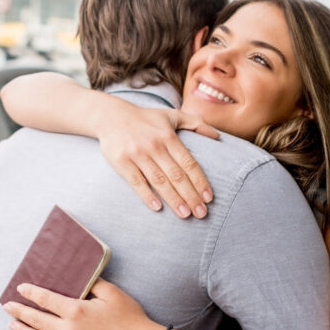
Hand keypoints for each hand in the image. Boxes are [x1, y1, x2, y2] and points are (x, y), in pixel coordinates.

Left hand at [2, 278, 161, 329]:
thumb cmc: (130, 319)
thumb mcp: (112, 293)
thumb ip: (93, 283)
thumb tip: (79, 276)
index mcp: (76, 311)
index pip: (45, 299)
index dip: (30, 293)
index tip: (20, 288)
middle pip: (35, 320)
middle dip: (19, 312)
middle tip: (7, 306)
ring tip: (11, 325)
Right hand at [97, 106, 218, 218]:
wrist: (111, 116)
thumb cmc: (146, 118)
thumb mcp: (172, 115)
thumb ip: (196, 123)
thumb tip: (218, 135)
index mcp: (168, 136)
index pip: (189, 162)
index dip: (200, 181)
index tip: (209, 198)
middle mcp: (154, 146)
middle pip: (176, 175)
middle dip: (190, 196)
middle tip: (201, 214)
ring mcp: (137, 154)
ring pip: (159, 181)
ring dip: (173, 199)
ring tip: (185, 214)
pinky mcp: (121, 162)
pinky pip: (136, 182)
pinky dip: (147, 195)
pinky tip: (158, 208)